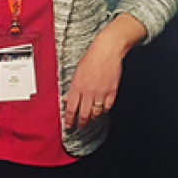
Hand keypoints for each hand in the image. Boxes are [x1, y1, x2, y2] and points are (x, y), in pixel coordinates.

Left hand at [63, 14, 145, 129]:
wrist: (107, 50)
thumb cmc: (91, 58)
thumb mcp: (77, 72)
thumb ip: (72, 87)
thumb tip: (66, 98)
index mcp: (77, 86)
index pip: (70, 108)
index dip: (68, 119)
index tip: (68, 125)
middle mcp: (89, 91)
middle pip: (84, 114)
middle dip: (81, 123)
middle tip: (79, 127)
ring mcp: (101, 92)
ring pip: (96, 113)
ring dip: (92, 117)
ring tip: (90, 118)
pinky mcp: (112, 91)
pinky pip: (107, 107)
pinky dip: (104, 110)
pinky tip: (101, 109)